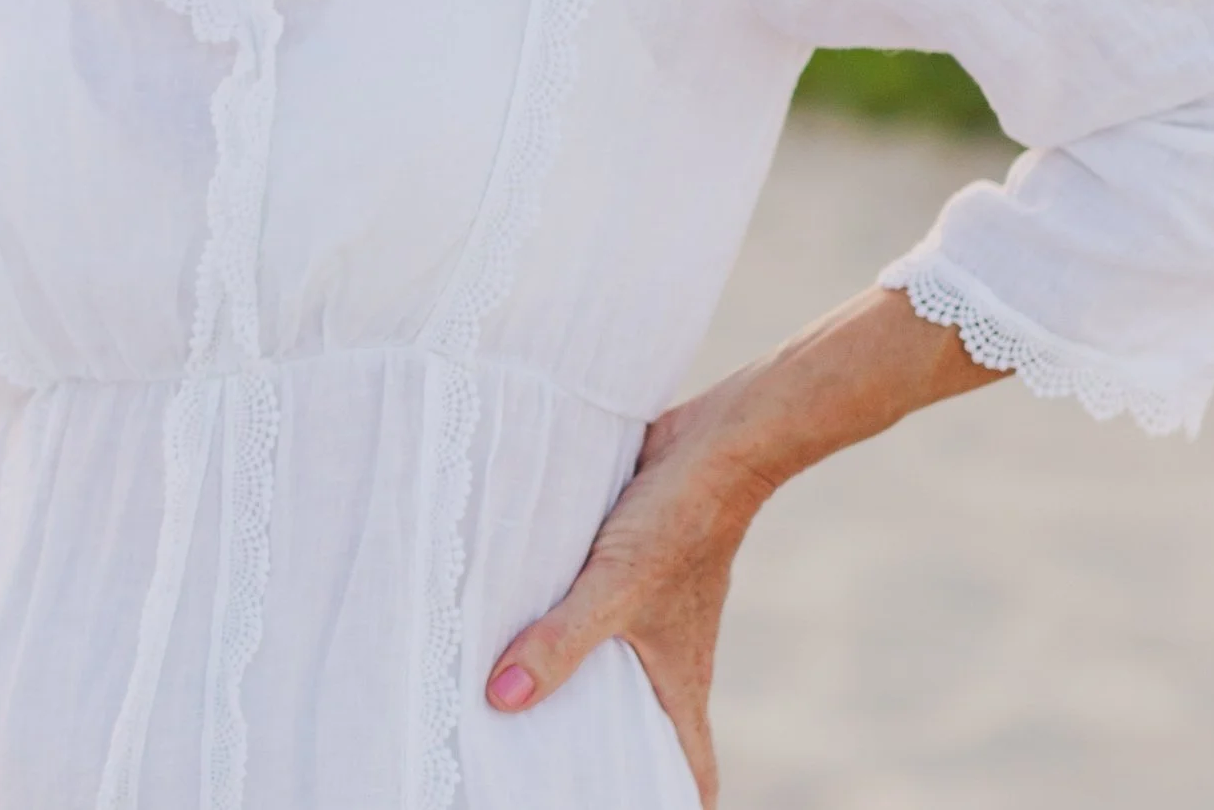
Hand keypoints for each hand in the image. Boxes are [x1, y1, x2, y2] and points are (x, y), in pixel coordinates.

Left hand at [484, 378, 770, 804]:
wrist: (713, 440)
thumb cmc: (681, 521)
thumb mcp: (617, 588)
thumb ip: (561, 642)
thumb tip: (500, 699)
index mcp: (681, 684)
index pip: (689, 775)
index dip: (668, 807)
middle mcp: (668, 655)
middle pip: (636, 725)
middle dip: (594, 751)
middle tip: (529, 769)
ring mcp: (647, 609)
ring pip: (608, 664)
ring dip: (571, 680)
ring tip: (504, 699)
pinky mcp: (627, 565)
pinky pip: (589, 607)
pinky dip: (558, 619)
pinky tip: (509, 612)